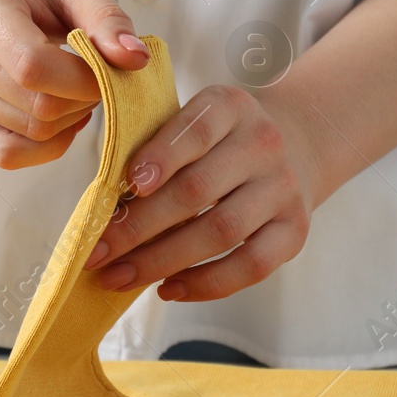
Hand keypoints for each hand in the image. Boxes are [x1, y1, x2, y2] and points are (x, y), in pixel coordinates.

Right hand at [0, 0, 148, 168]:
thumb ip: (108, 21)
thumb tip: (135, 61)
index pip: (32, 68)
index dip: (83, 82)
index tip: (110, 72)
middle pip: (33, 108)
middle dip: (81, 103)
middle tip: (96, 81)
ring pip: (25, 135)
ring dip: (67, 124)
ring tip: (75, 93)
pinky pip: (4, 154)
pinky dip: (43, 147)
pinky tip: (60, 121)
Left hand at [84, 85, 319, 301]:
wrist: (299, 144)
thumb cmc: (221, 140)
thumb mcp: (196, 122)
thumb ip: (158, 150)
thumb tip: (105, 210)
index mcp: (231, 107)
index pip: (196, 131)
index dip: (162, 156)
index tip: (128, 184)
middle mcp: (263, 144)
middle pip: (198, 190)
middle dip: (140, 226)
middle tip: (98, 251)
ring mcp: (283, 189)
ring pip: (221, 231)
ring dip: (163, 260)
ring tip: (121, 276)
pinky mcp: (295, 229)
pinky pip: (252, 265)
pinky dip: (206, 283)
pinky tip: (168, 288)